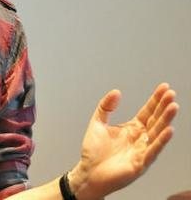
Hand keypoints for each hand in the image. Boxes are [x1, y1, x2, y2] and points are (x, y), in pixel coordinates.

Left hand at [70, 83, 178, 198]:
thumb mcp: (97, 123)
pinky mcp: (140, 163)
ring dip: (166, 120)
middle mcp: (140, 139)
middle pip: (155, 120)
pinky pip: (153, 150)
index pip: (148, 111)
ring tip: (173, 107)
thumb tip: (116, 92)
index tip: (164, 87)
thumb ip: (105, 107)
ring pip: (157, 133)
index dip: (156, 100)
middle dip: (164, 107)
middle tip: (171, 94)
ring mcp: (142, 150)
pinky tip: (169, 130)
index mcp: (132, 129)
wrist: (88, 173)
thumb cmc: (93, 152)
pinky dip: (161, 141)